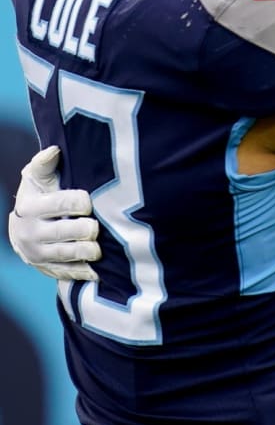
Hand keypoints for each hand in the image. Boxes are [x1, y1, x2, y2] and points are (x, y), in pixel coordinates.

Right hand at [8, 146, 99, 280]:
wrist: (23, 229)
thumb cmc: (39, 197)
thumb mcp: (36, 179)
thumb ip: (44, 165)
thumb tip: (54, 150)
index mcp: (29, 207)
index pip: (62, 203)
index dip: (82, 202)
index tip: (89, 202)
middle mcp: (31, 232)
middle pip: (68, 231)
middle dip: (88, 228)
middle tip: (97, 226)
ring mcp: (38, 253)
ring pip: (69, 254)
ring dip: (89, 251)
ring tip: (100, 246)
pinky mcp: (47, 269)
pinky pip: (69, 273)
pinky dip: (86, 271)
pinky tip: (100, 268)